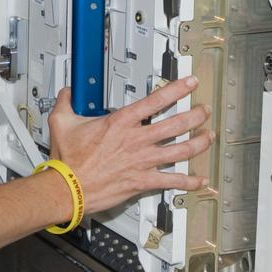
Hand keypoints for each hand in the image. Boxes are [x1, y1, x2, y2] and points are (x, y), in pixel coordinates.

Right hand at [47, 76, 212, 215]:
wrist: (68, 188)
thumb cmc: (67, 160)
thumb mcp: (62, 122)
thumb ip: (66, 102)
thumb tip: (67, 93)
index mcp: (120, 122)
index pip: (155, 100)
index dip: (177, 89)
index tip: (189, 84)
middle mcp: (136, 140)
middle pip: (176, 124)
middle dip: (195, 115)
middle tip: (204, 111)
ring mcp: (142, 161)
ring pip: (180, 150)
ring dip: (199, 143)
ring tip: (209, 137)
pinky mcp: (142, 181)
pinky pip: (172, 181)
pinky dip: (188, 181)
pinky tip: (199, 180)